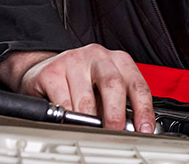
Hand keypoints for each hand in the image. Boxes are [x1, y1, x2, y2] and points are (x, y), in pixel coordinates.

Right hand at [0, 45, 154, 131]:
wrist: (43, 67)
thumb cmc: (80, 80)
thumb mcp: (103, 86)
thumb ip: (118, 102)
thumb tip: (130, 128)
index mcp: (118, 60)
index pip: (137, 85)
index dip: (143, 109)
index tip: (144, 129)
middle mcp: (99, 57)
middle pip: (113, 85)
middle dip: (116, 115)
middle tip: (115, 132)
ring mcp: (74, 61)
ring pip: (86, 99)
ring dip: (89, 121)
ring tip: (90, 131)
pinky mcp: (52, 72)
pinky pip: (63, 103)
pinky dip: (68, 118)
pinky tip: (70, 123)